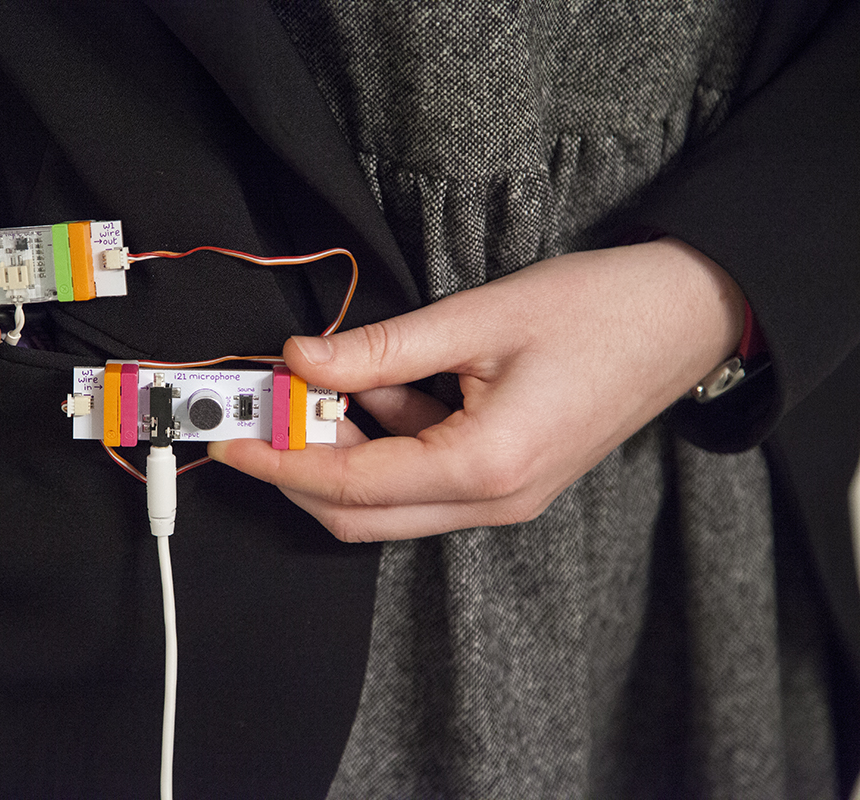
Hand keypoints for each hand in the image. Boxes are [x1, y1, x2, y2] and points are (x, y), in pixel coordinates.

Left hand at [208, 238, 745, 541]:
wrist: (690, 316)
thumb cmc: (601, 310)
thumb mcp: (478, 318)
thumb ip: (382, 349)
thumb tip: (301, 358)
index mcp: (485, 467)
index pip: (349, 485)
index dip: (279, 462)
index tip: (231, 440)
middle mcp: (492, 501)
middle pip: (361, 512)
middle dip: (302, 464)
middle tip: (268, 407)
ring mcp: (503, 497)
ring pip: (390, 497)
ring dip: (344, 446)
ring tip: (326, 378)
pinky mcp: (508, 478)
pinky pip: (424, 476)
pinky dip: (387, 436)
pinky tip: (384, 381)